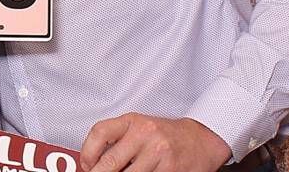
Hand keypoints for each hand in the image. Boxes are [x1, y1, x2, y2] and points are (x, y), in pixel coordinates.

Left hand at [79, 114, 230, 171]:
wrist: (201, 139)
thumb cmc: (166, 134)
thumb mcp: (139, 127)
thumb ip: (117, 139)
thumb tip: (93, 161)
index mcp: (133, 121)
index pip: (99, 133)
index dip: (87, 152)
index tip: (87, 165)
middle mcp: (145, 135)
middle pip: (110, 162)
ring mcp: (158, 153)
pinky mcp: (170, 170)